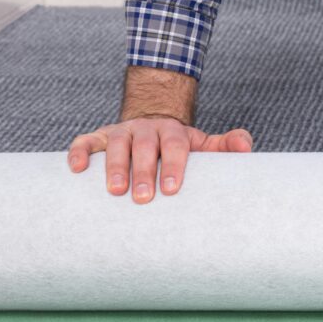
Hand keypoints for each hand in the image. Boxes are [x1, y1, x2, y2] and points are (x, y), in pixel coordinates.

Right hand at [67, 116, 252, 203]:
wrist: (153, 123)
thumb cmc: (180, 146)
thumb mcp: (204, 145)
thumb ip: (226, 145)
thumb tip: (246, 147)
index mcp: (173, 131)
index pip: (175, 146)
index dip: (174, 165)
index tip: (172, 189)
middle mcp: (145, 129)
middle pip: (144, 146)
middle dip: (143, 171)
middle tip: (142, 198)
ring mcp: (121, 132)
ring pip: (115, 144)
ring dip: (114, 166)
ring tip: (115, 191)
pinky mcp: (98, 137)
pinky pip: (85, 142)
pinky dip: (78, 153)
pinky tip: (76, 170)